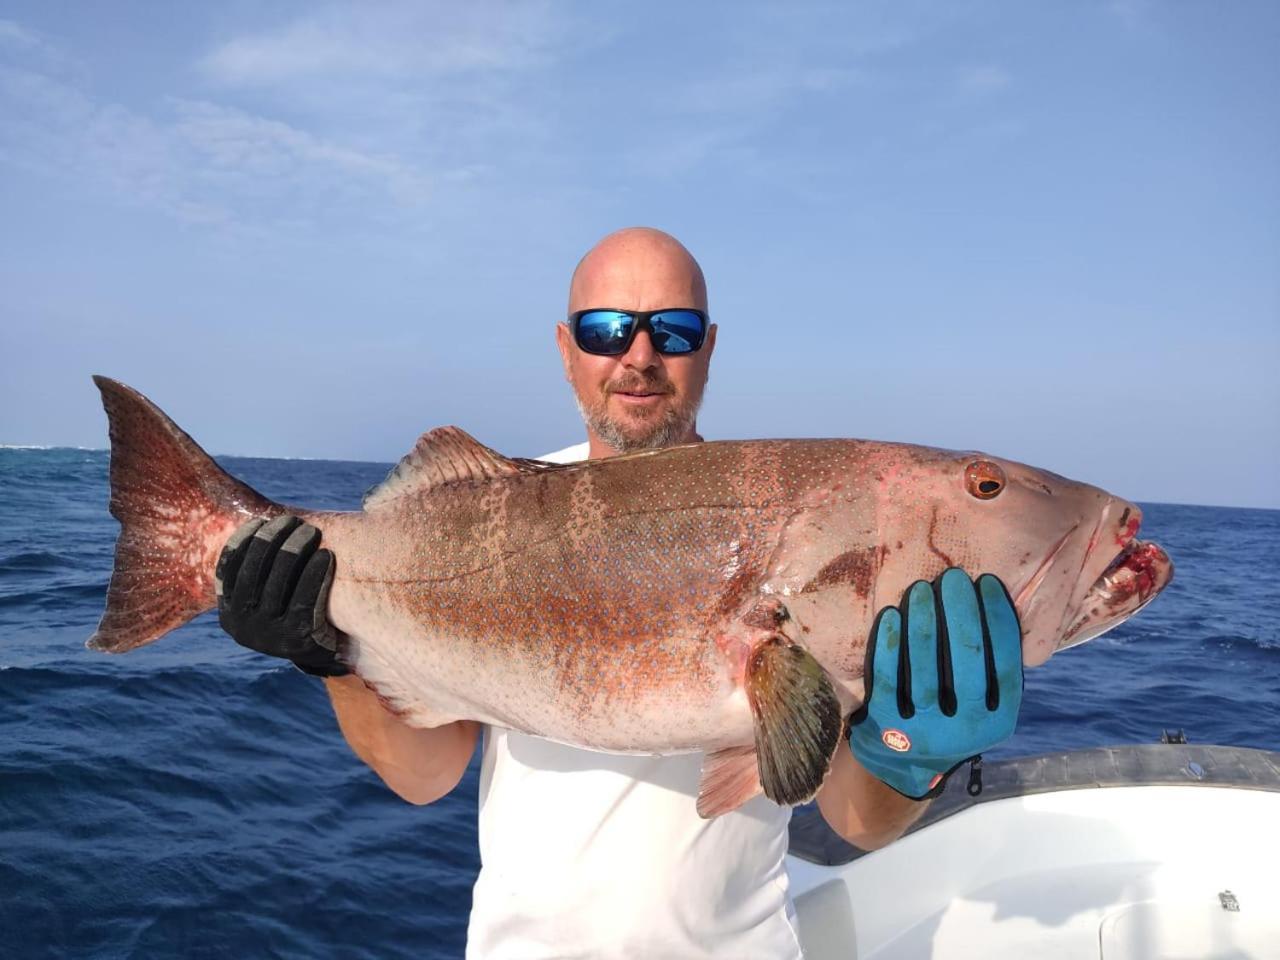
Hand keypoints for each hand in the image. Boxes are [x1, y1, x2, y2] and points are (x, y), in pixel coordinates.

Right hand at [215, 515, 347, 676]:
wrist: (317, 651)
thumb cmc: (289, 609)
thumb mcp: (263, 596)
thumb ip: (255, 569)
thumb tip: (254, 518)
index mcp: (228, 611)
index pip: (229, 568)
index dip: (244, 540)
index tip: (261, 520)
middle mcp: (242, 625)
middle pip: (255, 570)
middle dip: (273, 538)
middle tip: (291, 520)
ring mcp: (268, 635)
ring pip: (281, 581)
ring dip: (297, 549)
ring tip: (311, 531)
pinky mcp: (297, 639)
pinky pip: (306, 598)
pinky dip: (316, 573)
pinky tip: (325, 555)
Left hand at [848, 568, 1021, 798]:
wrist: (901, 768)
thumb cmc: (948, 718)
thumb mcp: (981, 707)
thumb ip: (993, 671)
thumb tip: (999, 605)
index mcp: (999, 722)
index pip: (1006, 663)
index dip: (999, 619)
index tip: (988, 583)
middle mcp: (967, 731)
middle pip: (968, 662)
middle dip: (962, 613)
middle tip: (954, 577)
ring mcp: (925, 731)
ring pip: (925, 668)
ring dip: (924, 622)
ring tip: (921, 589)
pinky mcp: (886, 728)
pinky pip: (886, 678)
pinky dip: (889, 644)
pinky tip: (891, 615)